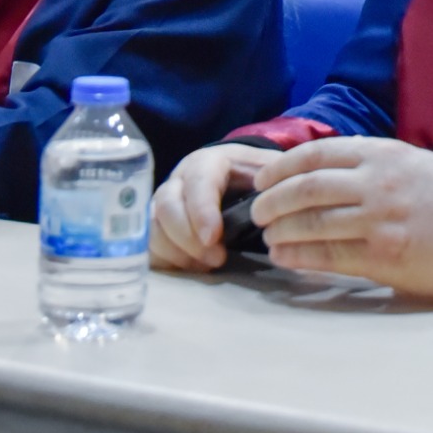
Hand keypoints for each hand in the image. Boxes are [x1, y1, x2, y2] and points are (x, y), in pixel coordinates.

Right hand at [149, 143, 275, 272]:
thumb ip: (275, 182)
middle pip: (166, 207)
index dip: (201, 211)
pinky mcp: (157, 227)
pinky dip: (167, 261)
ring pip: (153, 229)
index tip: (213, 238)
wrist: (234, 177)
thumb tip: (283, 200)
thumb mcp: (268, 171)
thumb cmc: (253, 176)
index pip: (197, 183)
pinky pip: (149, 246)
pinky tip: (192, 269)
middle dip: (187, 238)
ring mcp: (163, 204)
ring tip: (206, 267)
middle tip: (217, 259)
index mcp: (207, 163)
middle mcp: (178, 180)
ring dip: (177, 253)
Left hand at [247, 136, 432, 297]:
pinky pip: (329, 255)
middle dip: (272, 201)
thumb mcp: (407, 160)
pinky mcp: (383, 256)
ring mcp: (379, 220)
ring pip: (313, 223)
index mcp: (380, 154)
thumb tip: (313, 169)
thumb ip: (364, 161)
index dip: (280, 168)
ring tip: (269, 237)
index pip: (316, 154)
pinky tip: (285, 257)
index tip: (261, 180)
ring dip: (281, 230)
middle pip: (306, 188)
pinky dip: (300, 256)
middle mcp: (376, 183)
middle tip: (256, 212)